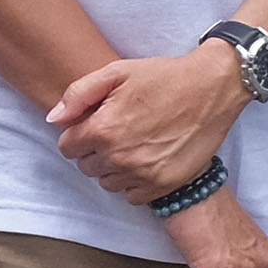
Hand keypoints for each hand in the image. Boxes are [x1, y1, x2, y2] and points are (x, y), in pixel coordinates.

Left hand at [51, 42, 250, 201]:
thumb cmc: (164, 77)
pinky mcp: (163, 185)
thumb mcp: (117, 72)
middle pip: (85, 166)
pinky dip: (134, 181)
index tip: (94, 124)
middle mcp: (121, 156)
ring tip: (132, 144)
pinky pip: (131, 196)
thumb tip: (54, 119)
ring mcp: (143, 174)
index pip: (67, 147)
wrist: (213, 88)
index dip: (78, 134)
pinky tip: (146, 159)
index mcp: (105, 128)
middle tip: (116, 131)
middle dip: (94, 150)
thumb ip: (78, 94)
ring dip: (113, 167)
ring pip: (107, 182)